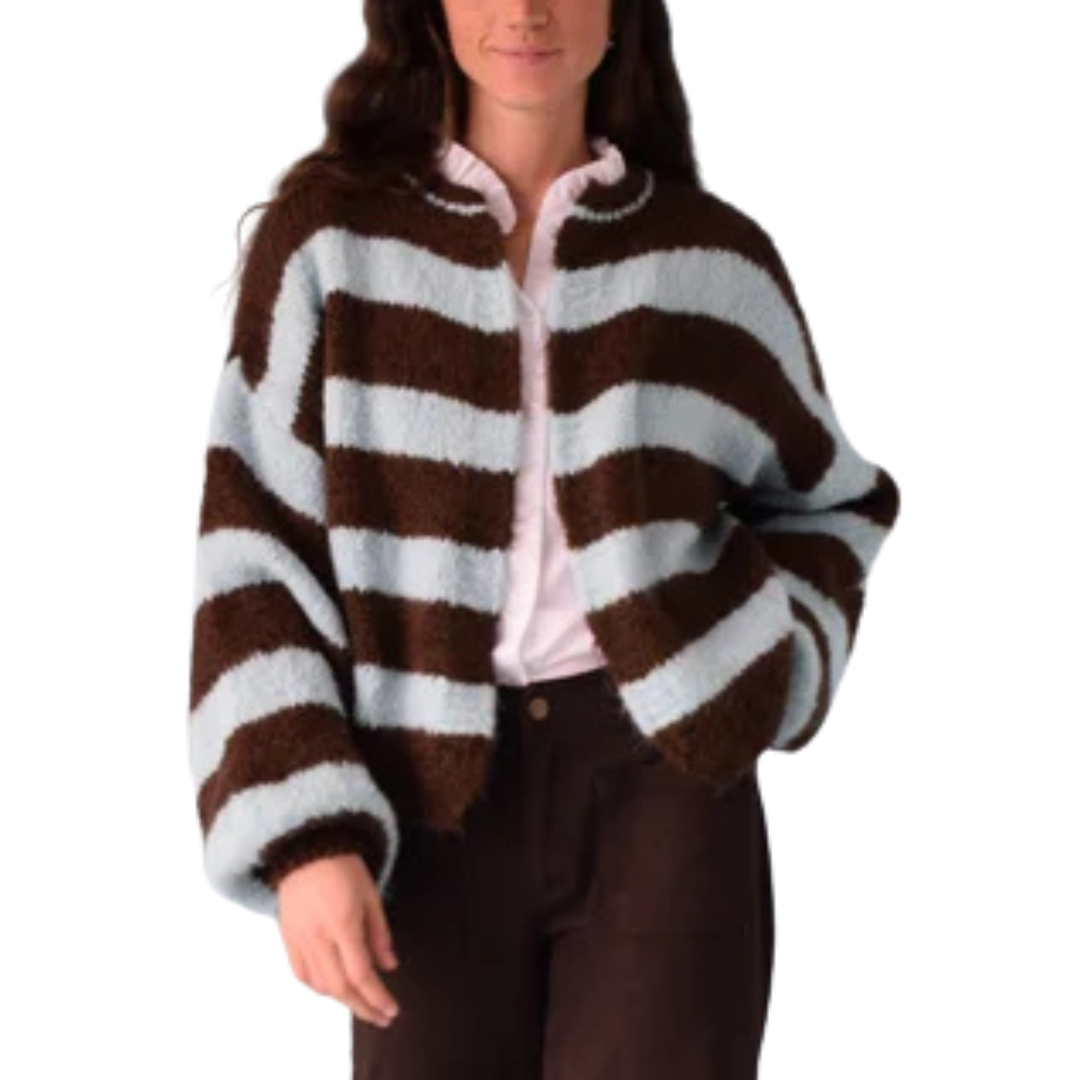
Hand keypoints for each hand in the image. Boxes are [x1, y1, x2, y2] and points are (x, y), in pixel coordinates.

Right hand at [275, 853, 400, 1028]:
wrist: (305, 849)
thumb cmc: (343, 867)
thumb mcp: (371, 895)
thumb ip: (380, 934)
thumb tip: (390, 967)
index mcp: (342, 923)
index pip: (361, 974)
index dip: (377, 997)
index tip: (391, 1010)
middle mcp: (318, 937)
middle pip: (340, 988)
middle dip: (363, 1007)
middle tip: (381, 1017)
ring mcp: (299, 940)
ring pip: (320, 985)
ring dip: (343, 999)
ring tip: (362, 1001)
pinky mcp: (287, 939)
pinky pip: (302, 975)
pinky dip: (319, 988)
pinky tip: (334, 988)